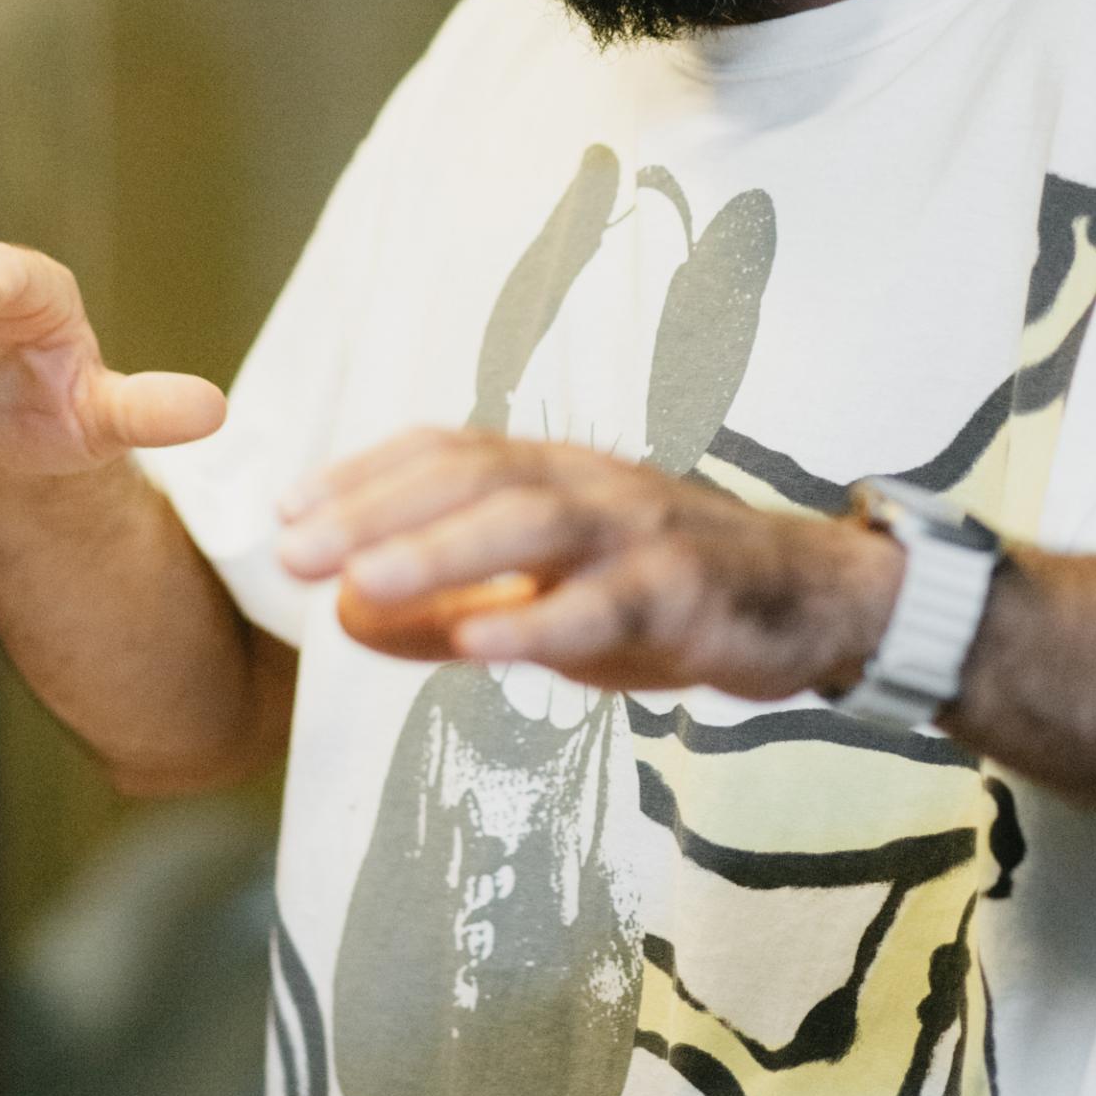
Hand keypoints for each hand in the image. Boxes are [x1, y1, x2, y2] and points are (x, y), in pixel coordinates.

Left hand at [275, 430, 900, 699]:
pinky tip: (478, 643)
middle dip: (376, 511)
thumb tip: (340, 618)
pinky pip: (608, 605)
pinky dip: (540, 621)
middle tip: (294, 552)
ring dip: (440, 551)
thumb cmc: (662, 594)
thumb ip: (445, 610)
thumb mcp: (543, 602)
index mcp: (552, 474)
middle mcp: (590, 485)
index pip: (445, 452)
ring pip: (534, 526)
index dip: (362, 476)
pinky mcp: (689, 593)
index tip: (284, 511)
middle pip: (474, 478)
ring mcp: (642, 534)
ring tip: (361, 584)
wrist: (811, 601)